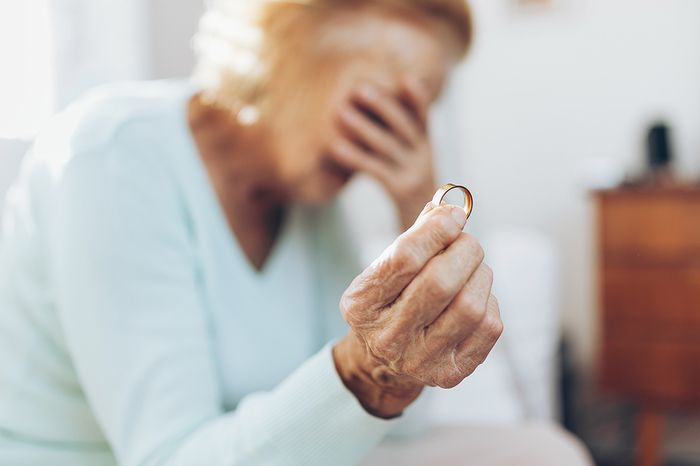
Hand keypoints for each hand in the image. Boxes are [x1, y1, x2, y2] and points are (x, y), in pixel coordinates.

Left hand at [329, 78, 436, 230]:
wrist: (426, 231)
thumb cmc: (407, 186)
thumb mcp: (411, 161)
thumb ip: (399, 137)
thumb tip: (379, 106)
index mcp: (427, 145)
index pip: (424, 116)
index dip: (417, 98)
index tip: (405, 78)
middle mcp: (424, 156)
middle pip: (404, 126)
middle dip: (382, 105)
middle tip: (357, 88)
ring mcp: (414, 174)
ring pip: (387, 146)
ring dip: (363, 127)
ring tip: (340, 112)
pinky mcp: (400, 191)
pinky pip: (375, 169)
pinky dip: (354, 156)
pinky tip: (335, 146)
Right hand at [333, 203, 501, 417]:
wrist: (384, 361)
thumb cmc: (390, 299)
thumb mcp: (387, 266)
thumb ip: (416, 235)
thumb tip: (450, 205)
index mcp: (362, 304)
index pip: (404, 258)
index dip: (436, 230)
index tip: (455, 215)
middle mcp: (387, 338)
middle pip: (441, 282)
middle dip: (464, 250)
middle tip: (467, 242)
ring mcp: (420, 361)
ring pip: (471, 305)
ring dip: (480, 274)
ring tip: (472, 268)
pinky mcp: (451, 374)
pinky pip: (489, 326)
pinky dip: (489, 300)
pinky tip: (475, 295)